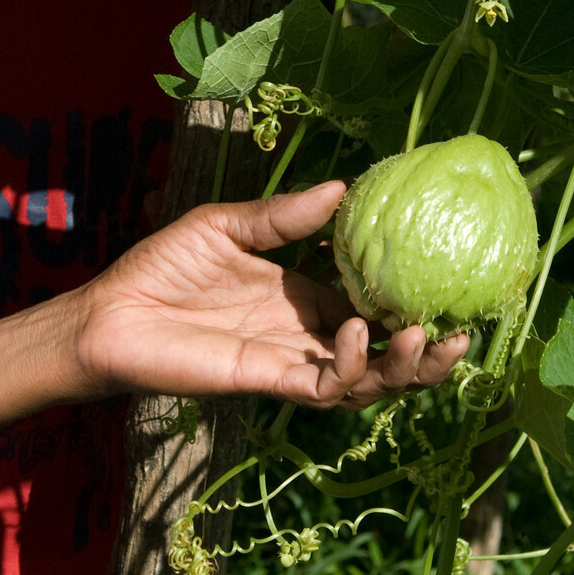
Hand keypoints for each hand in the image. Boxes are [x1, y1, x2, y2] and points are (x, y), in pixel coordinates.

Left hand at [71, 183, 466, 408]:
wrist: (111, 310)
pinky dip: (348, 368)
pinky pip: (321, 388)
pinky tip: (357, 334)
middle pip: (384, 356)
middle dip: (427, 353)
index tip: (453, 285)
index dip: (412, 303)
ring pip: (364, 381)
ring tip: (421, 337)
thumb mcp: (227, 226)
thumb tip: (342, 186)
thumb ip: (283, 217)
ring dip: (401, 368)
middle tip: (462, 333)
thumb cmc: (162, 266)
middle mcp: (306, 334)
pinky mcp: (265, 381)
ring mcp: (289, 361)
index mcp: (304, 297)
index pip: (374, 306)